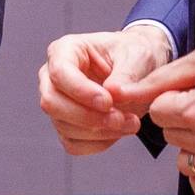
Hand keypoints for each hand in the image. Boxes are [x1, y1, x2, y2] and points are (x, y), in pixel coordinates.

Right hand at [39, 25, 173, 154]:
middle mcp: (53, 77)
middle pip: (51, 102)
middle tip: (121, 119)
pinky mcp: (66, 124)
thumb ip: (127, 74)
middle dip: (87, 117)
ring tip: (131, 123)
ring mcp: (57, 102)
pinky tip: (119, 131)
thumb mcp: (139, 56)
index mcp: (65, 51)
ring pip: (63, 126)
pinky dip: (98, 143)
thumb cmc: (135, 56)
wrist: (142, 72)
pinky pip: (72, 144)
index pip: (60, 73)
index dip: (81, 91)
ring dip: (99, 132)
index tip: (109, 102)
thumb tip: (113, 93)